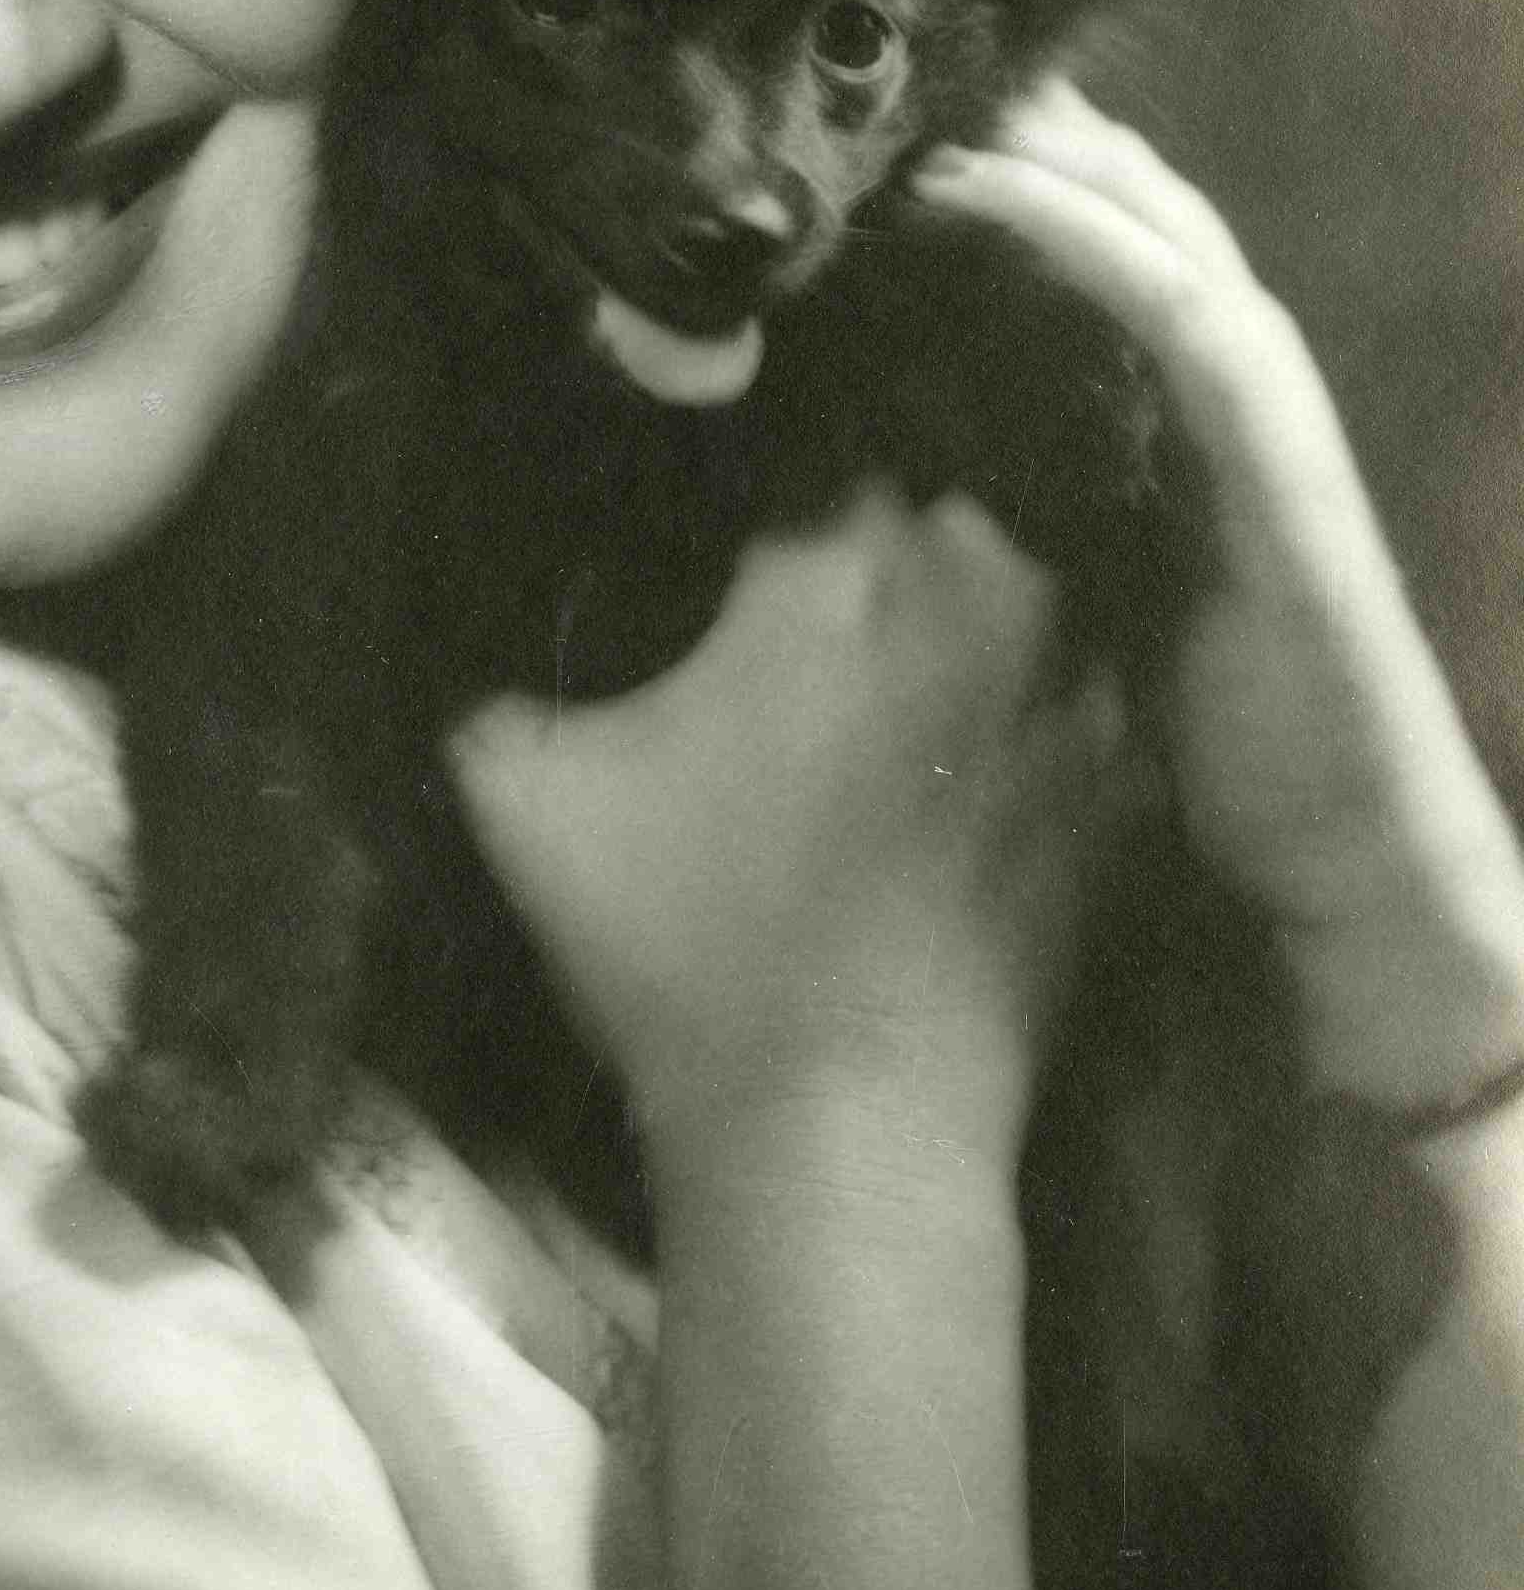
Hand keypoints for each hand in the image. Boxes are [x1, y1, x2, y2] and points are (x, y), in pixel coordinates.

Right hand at [452, 483, 1126, 1201]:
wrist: (849, 1133)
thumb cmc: (683, 939)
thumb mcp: (515, 785)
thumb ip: (490, 667)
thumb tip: (465, 605)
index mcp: (841, 553)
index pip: (793, 455)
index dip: (745, 497)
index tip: (705, 546)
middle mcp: (983, 586)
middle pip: (917, 515)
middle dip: (862, 549)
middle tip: (788, 609)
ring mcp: (1078, 692)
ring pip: (1007, 602)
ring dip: (955, 624)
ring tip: (881, 681)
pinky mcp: (1125, 796)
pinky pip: (1066, 709)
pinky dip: (1021, 720)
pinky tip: (958, 765)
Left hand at [913, 79, 1523, 1106]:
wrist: (1338, 878)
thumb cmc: (1186, 758)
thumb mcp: (1057, 610)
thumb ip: (989, 523)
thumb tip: (830, 488)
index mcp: (1150, 422)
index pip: (1066, 252)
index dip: (976, 173)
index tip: (853, 122)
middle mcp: (1206, 396)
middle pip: (1109, 206)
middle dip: (1008, 123)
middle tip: (883, 58)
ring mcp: (1252, 423)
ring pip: (1152, 228)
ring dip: (1043, 150)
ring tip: (928, 86)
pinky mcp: (1277, 471)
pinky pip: (1186, 318)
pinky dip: (1089, 244)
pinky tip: (995, 192)